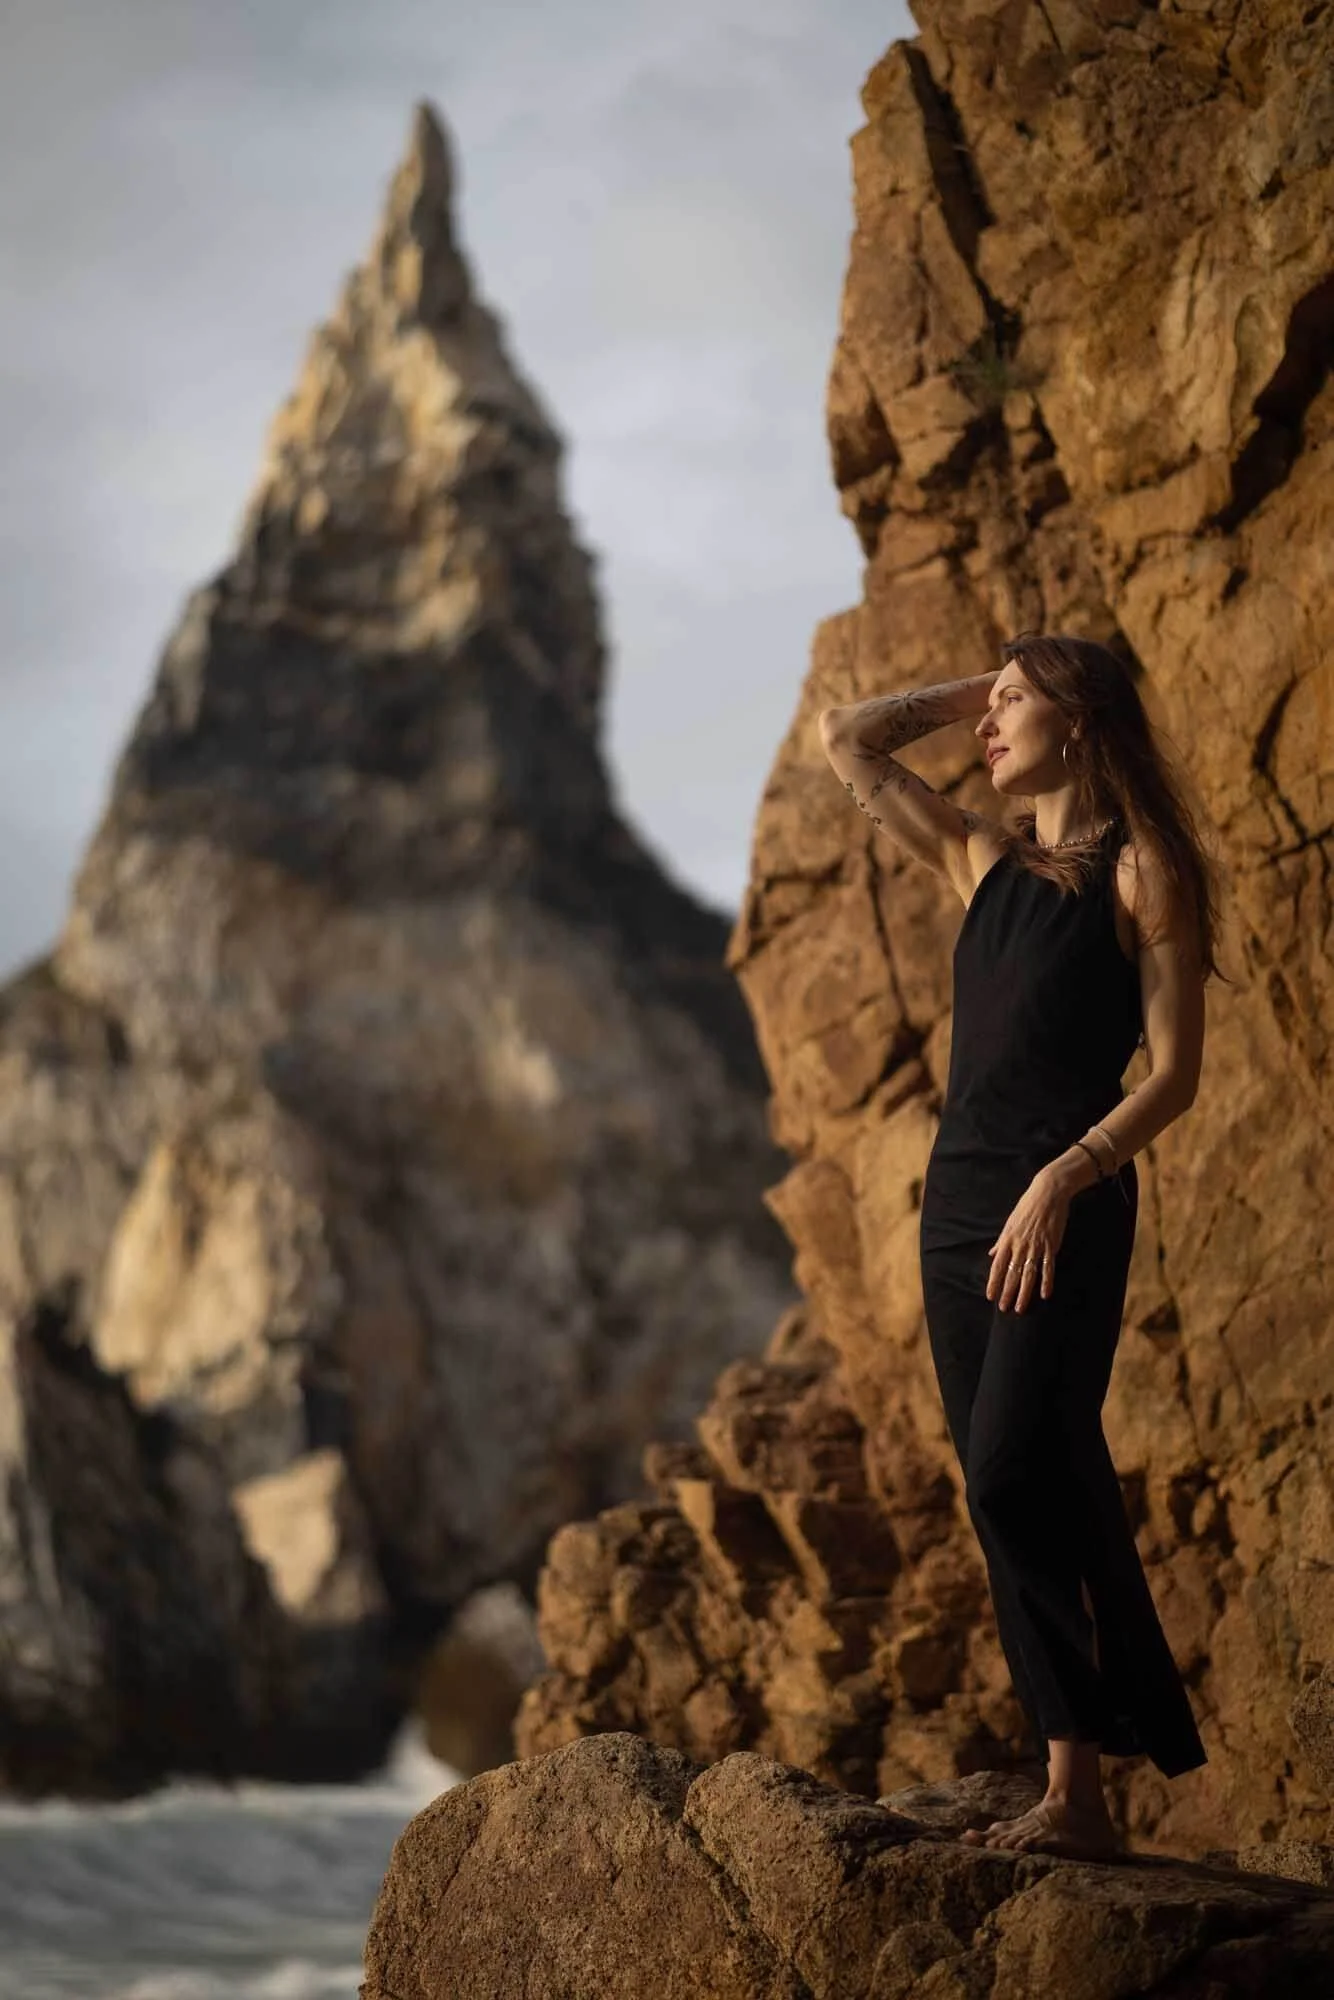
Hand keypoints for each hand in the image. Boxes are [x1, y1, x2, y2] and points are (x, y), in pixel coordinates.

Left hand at [986, 1169, 1072, 1313]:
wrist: (1047, 1193)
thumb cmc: (1027, 1207)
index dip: (994, 1282)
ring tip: (1021, 1308)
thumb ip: (1001, 1241)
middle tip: (1005, 1308)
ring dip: (1024, 1293)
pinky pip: (1048, 1267)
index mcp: (1007, 1239)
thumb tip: (992, 1254)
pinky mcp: (1051, 1245)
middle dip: (1008, 1293)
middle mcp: (1020, 1245)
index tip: (991, 1296)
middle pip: (1012, 1274)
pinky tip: (1044, 1294)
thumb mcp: (1010, 1223)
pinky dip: (1046, 1281)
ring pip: (1028, 1274)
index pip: (997, 1266)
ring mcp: (1036, 1246)